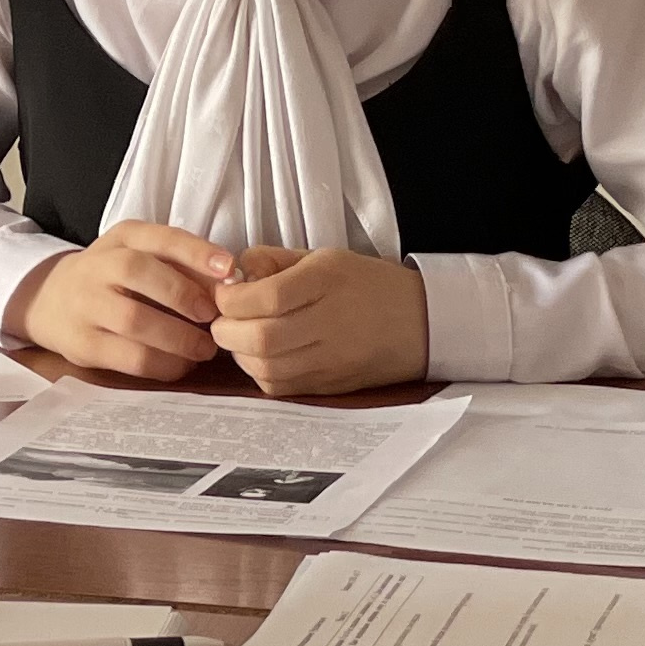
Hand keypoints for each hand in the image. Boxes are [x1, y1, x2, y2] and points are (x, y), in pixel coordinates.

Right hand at [1, 225, 224, 376]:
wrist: (49, 301)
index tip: (229, 269)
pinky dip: (163, 363)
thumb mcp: (141, 257)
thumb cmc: (113, 280)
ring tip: (204, 348)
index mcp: (122, 238)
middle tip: (213, 317)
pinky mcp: (83, 345)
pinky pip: (129, 357)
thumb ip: (182, 267)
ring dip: (178, 337)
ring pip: (134, 319)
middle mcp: (98, 266)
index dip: (196, 252)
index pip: (159, 237)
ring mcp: (85, 305)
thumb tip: (233, 286)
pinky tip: (181, 364)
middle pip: (138, 271)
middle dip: (183, 294)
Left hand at [198, 243, 429, 394]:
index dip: (232, 298)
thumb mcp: (323, 257)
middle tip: (222, 318)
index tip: (226, 293)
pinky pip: (280, 388)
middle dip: (227, 329)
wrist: (422, 323)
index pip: (266, 297)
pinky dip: (259, 373)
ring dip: (239, 353)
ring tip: (239, 337)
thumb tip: (233, 273)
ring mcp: (331, 360)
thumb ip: (273, 260)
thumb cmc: (368, 285)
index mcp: (327, 281)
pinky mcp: (330, 386)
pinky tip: (261, 357)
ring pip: (266, 368)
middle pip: (261, 337)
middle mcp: (329, 323)